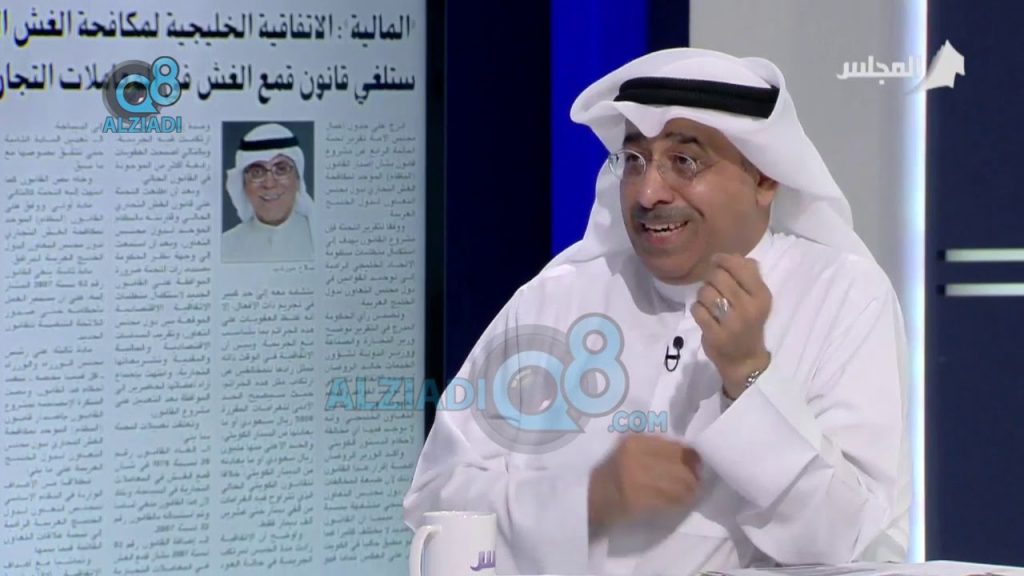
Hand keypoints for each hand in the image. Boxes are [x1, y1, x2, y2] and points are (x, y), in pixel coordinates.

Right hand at [587, 435, 700, 532]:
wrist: (586, 500)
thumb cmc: (608, 474)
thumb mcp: (627, 451)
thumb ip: (652, 448)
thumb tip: (687, 452)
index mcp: (634, 441)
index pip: (675, 446)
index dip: (690, 456)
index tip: (696, 463)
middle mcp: (636, 456)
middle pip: (681, 464)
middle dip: (692, 474)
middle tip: (695, 481)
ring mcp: (637, 478)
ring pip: (680, 483)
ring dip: (688, 490)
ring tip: (688, 493)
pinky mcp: (638, 499)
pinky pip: (670, 500)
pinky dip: (679, 501)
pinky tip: (679, 502)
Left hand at [691, 253, 771, 398]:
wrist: (745, 359)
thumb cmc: (749, 323)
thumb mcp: (757, 299)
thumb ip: (749, 275)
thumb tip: (735, 256)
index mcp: (761, 295)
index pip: (739, 266)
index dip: (722, 259)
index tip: (715, 261)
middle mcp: (749, 308)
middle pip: (718, 277)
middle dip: (710, 278)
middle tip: (712, 286)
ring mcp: (731, 323)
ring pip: (705, 292)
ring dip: (703, 295)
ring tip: (709, 302)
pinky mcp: (715, 335)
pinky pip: (697, 310)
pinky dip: (697, 309)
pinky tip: (705, 314)